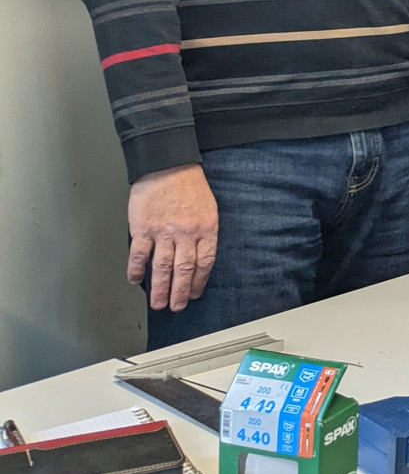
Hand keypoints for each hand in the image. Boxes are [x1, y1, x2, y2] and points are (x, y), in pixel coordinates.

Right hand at [127, 164, 218, 311]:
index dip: (198, 282)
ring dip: (159, 288)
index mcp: (206, 228)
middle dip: (180, 292)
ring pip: (161, 267)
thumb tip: (198, 257)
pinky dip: (136, 269)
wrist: (168, 165)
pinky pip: (139, 254)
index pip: (205, 262)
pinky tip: (135, 279)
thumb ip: (203, 233)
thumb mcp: (208, 208)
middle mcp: (186, 232)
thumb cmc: (189, 185)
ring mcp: (163, 231)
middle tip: (176, 307)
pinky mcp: (143, 228)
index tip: (193, 294)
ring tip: (157, 303)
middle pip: (184, 269)